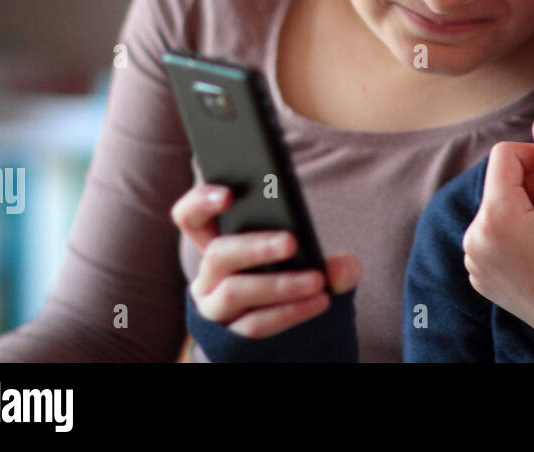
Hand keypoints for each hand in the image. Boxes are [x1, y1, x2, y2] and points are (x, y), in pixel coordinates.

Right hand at [171, 184, 361, 337]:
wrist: (291, 336)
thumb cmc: (293, 280)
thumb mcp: (310, 263)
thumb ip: (329, 259)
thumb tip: (342, 266)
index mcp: (220, 242)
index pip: (191, 217)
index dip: (201, 202)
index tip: (228, 195)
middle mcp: (209, 275)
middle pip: (218, 254)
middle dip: (255, 246)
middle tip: (291, 242)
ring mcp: (215, 308)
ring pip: (235, 291)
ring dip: (279, 284)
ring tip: (317, 280)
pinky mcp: (229, 338)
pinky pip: (255, 324)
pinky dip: (290, 311)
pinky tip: (320, 302)